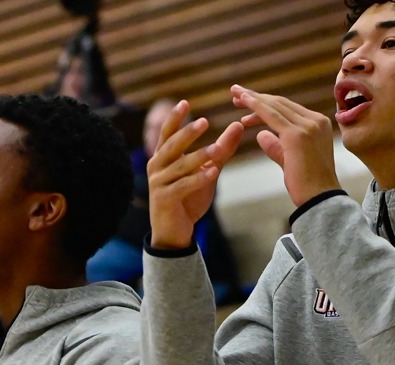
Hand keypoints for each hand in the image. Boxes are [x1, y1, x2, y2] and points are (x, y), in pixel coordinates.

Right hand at [147, 100, 248, 249]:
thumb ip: (221, 150)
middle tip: (204, 122)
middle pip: (172, 146)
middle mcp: (156, 167)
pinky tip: (212, 173)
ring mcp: (158, 184)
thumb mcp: (207, 170)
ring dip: (199, 157)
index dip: (175, 118)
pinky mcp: (164, 199)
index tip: (185, 102)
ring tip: (217, 149)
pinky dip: (197, 179)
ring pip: (179, 166)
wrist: (174, 231)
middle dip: (188, 134)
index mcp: (163, 157)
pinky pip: (182, 186)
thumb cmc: (188, 198)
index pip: (167, 133)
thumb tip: (238, 125)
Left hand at [232, 85, 340, 207]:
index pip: (287, 108)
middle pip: (280, 103)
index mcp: (317, 124)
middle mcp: (315, 120)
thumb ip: (276, 146)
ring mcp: (308, 125)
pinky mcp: (297, 135)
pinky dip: (256, 106)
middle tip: (236, 92)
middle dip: (256, 97)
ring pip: (275, 106)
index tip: (246, 102)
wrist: (319, 198)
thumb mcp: (289, 160)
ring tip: (235, 95)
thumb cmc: (306, 184)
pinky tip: (244, 101)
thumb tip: (260, 134)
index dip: (265, 103)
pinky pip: (272, 115)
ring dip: (253, 99)